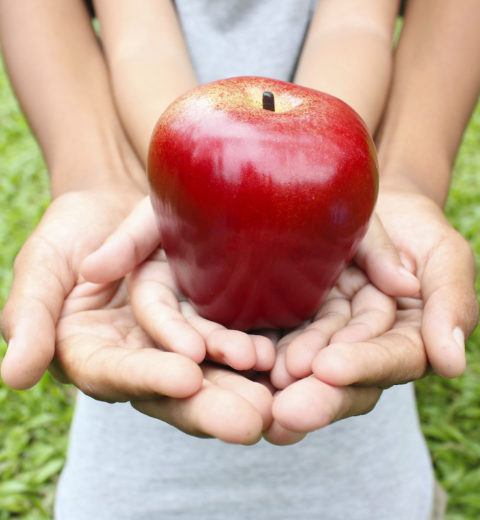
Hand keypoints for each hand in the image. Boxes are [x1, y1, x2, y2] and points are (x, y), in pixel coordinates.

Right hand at [1, 189, 270, 443]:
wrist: (114, 208)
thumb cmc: (70, 236)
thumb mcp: (42, 269)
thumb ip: (31, 318)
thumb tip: (17, 375)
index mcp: (95, 355)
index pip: (120, 374)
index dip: (150, 378)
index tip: (186, 377)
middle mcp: (140, 358)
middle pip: (173, 390)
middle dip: (211, 406)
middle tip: (251, 421)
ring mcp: (174, 344)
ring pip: (208, 372)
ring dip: (240, 383)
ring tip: (273, 393)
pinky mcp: (202, 323)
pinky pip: (226, 341)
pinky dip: (249, 352)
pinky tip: (277, 359)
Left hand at [266, 187, 478, 443]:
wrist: (369, 204)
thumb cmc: (415, 229)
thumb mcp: (444, 257)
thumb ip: (450, 304)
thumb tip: (450, 364)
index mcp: (406, 340)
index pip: (389, 359)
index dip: (361, 366)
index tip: (328, 369)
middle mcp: (364, 346)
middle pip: (344, 378)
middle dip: (316, 394)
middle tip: (285, 411)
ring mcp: (328, 335)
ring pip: (308, 363)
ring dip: (285, 380)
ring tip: (260, 386)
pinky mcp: (298, 317)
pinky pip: (281, 336)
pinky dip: (263, 350)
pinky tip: (240, 361)